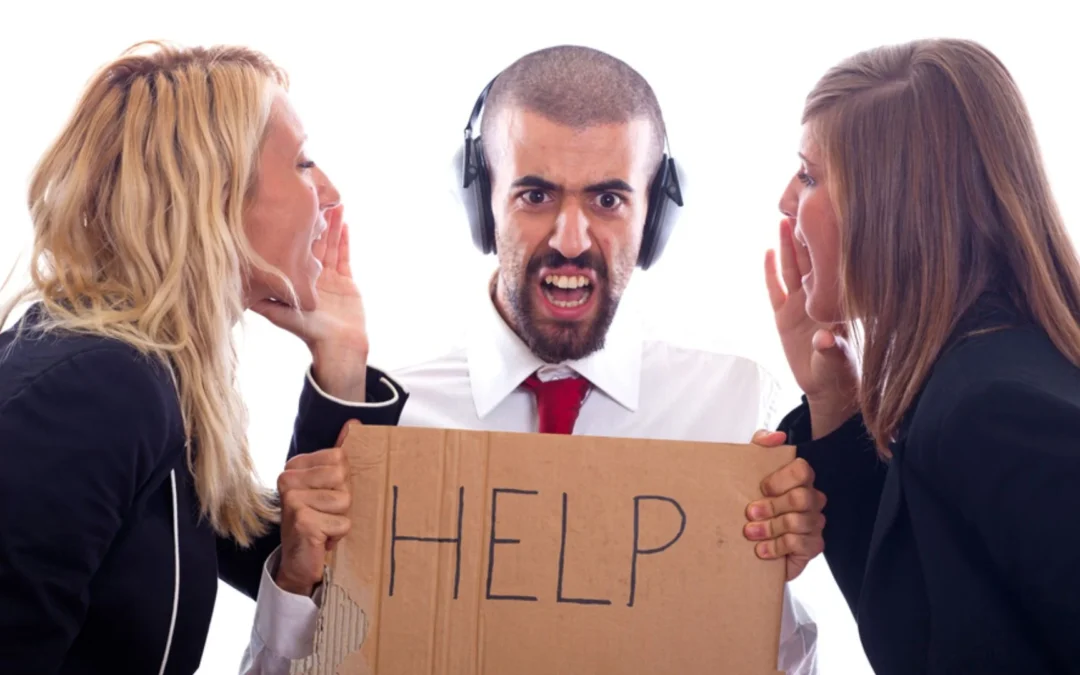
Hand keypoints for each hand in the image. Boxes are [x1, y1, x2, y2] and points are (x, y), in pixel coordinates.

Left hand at [253, 205, 368, 399]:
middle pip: (313, 241)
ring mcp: (329, 276)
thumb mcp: (281, 314)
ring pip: (330, 243)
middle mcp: (311, 275)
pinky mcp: (346, 280)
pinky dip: (345, 238)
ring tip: (333, 202)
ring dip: (331, 223)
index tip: (293, 207)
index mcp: (297, 279)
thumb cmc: (309, 332)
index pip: (294, 248)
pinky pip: (344, 254)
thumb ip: (264, 301)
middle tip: (313, 195)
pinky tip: (344, 220)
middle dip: (314, 219)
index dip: (295, 228)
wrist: (339, 346)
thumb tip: (237, 289)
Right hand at [274, 443, 352, 596]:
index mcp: (295, 465)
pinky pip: (343, 522)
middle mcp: (288, 479)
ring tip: (324, 526)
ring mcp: (292, 499)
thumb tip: (354, 423)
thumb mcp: (329, 484)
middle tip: (326, 514)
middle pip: (344, 477)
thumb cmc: (317, 520)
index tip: (327, 497)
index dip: (343, 482)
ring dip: (341, 518)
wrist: (299, 562)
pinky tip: (322, 539)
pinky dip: (338, 534)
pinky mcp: (301, 521)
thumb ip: (339, 453)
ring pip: (345, 500)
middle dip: (344, 500)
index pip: (340, 458)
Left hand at [743, 429, 825, 580]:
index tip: (762, 487)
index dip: (781, 479)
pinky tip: (761, 550)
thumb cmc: (755, 501)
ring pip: (799, 522)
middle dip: (772, 506)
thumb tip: (778, 436)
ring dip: (770, 528)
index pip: (802, 471)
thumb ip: (761, 444)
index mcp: (800, 480)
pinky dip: (777, 547)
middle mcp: (812, 500)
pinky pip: (800, 545)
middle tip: (750, 512)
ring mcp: (814, 523)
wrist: (750, 540)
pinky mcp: (812, 546)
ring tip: (750, 532)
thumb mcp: (751, 467)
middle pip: (801, 498)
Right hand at [765, 217, 859, 436]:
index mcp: (830, 305)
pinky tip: (768, 252)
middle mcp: (815, 299)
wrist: (828, 387)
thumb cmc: (839, 372)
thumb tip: (825, 338)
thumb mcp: (836, 362)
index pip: (827, 270)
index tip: (820, 222)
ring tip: (784, 220)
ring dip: (787, 245)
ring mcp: (799, 305)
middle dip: (804, 235)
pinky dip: (770, 271)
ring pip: (791, 268)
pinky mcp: (784, 316)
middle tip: (799, 208)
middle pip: (808, 260)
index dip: (823, 246)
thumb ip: (831, 349)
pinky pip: (775, 288)